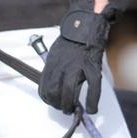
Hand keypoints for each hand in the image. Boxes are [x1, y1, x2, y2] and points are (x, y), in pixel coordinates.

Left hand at [38, 0, 113, 114]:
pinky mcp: (92, 67)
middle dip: (58, 105)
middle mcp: (61, 67)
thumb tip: (52, 86)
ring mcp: (76, 67)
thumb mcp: (54, 55)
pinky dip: (92, 101)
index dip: (48, 99)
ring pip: (69, 93)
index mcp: (50, 65)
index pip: (44, 89)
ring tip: (72, 110)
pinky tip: (91, 110)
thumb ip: (52, 70)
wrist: (84, 27)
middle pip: (54, 94)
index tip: (52, 103)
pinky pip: (92, 88)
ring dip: (70, 106)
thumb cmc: (69, 42)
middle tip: (63, 109)